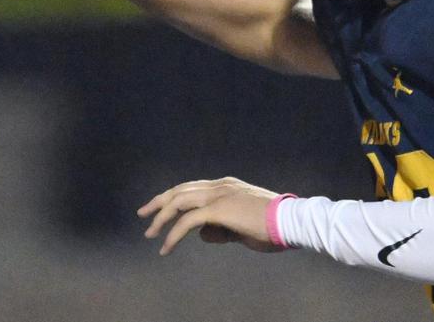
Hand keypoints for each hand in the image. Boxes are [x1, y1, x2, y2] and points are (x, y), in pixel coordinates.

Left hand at [137, 177, 280, 254]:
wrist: (290, 221)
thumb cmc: (272, 226)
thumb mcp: (242, 227)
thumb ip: (221, 229)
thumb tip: (202, 235)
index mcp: (226, 185)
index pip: (191, 188)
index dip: (173, 198)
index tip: (160, 208)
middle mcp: (219, 186)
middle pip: (180, 190)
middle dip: (159, 202)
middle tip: (143, 214)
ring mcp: (218, 195)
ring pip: (179, 202)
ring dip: (161, 218)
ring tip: (150, 234)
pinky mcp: (218, 210)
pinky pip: (187, 222)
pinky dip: (173, 235)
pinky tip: (166, 247)